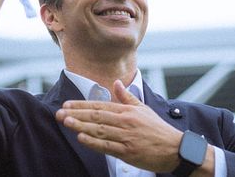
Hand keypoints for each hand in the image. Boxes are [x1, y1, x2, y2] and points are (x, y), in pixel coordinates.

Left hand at [56, 80, 182, 172]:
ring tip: (66, 122)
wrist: (175, 149)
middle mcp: (125, 121)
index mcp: (127, 110)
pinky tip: (81, 137)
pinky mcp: (128, 152)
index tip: (67, 104)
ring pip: (99, 129)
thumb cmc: (158, 129)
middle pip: (96, 116)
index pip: (100, 105)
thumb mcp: (143, 109)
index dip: (82, 105)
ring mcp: (126, 137)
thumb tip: (116, 83)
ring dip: (80, 125)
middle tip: (59, 112)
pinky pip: (107, 146)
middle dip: (76, 114)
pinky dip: (93, 142)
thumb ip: (127, 97)